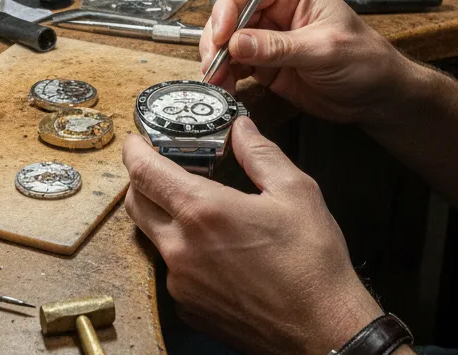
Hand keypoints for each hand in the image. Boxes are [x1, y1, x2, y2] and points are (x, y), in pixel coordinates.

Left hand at [123, 117, 383, 353]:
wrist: (323, 330)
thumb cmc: (312, 263)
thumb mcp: (295, 192)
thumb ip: (260, 153)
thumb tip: (241, 128)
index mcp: (202, 211)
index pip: (144, 172)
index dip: (134, 150)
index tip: (136, 140)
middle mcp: (180, 248)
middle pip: (136, 204)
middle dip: (142, 180)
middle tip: (162, 168)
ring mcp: (180, 282)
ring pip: (153, 238)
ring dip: (163, 217)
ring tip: (196, 209)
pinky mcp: (188, 307)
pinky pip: (171, 270)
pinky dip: (182, 253)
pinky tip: (214, 250)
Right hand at [201, 0, 411, 124]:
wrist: (377, 97)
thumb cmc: (365, 61)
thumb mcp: (324, 50)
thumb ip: (279, 47)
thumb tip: (238, 43)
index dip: (229, 8)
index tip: (224, 34)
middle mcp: (276, 11)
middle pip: (231, 15)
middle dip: (218, 38)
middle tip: (214, 62)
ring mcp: (268, 38)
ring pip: (228, 42)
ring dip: (217, 60)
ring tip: (216, 80)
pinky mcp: (265, 64)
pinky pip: (235, 66)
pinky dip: (225, 76)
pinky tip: (224, 87)